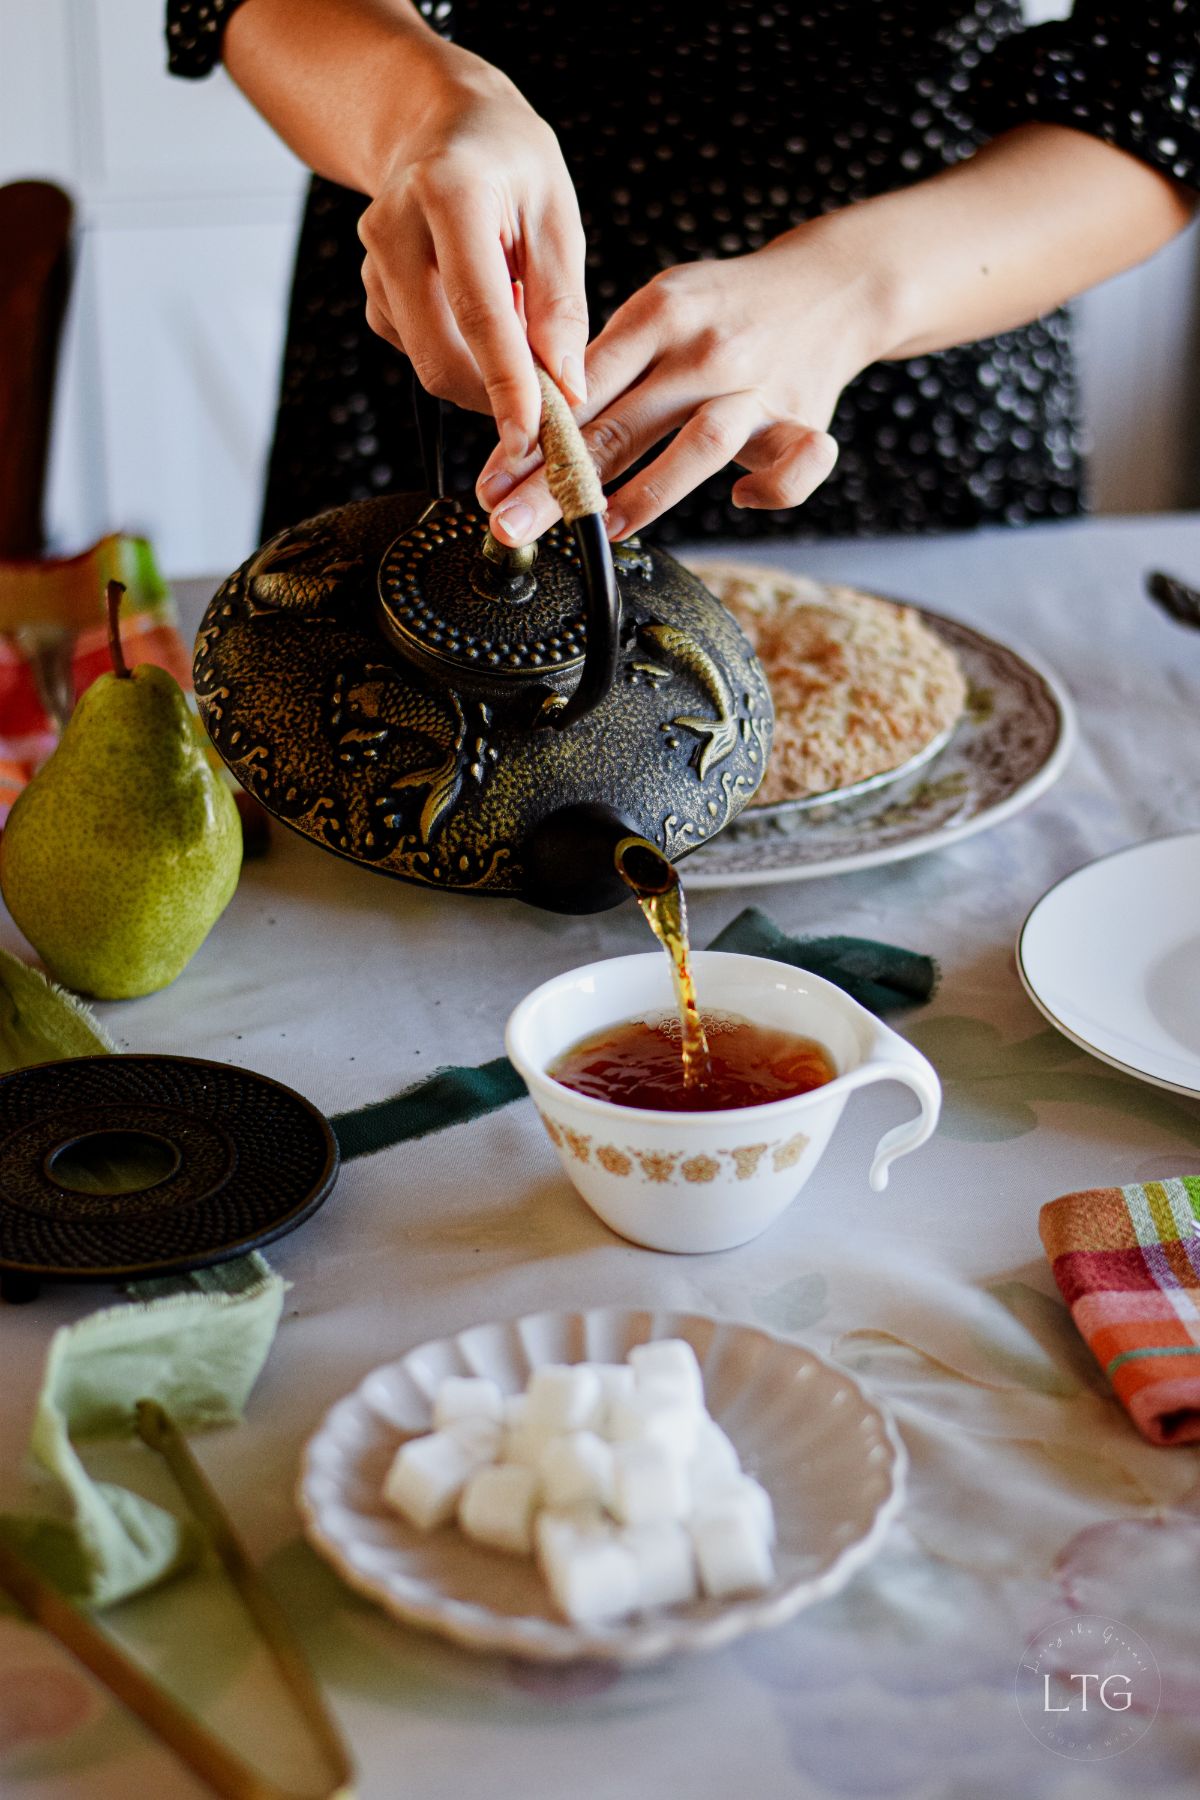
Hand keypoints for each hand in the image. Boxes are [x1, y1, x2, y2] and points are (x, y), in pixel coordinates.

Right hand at [357, 47, 587, 463]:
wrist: (441, 127)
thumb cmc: (509, 162)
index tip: (532, 436)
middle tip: (548, 401)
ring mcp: (373, 265)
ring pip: (431, 363)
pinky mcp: (373, 295)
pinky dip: (464, 356)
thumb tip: (565, 387)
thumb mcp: (556, 212)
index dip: (507, 385)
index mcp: (448, 194)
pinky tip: (483, 314)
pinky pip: (422, 353)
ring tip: (518, 317)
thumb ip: (560, 303)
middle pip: (441, 355)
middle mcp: (394, 229)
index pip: (478, 312)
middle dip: (495, 396)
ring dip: (484, 372)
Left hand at [476, 221, 887, 539]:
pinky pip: (795, 464)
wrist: (832, 284)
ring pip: (699, 445)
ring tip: (604, 527)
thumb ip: (609, 363)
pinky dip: (771, 490)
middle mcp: (705, 349)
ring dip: (646, 493)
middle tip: (511, 523)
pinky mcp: (803, 416)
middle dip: (558, 483)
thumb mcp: (661, 306)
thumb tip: (546, 426)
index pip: (582, 386)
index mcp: (660, 314)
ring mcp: (756, 385)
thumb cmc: (728, 308)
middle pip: (621, 425)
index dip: (533, 439)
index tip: (494, 481)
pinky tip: (741, 501)